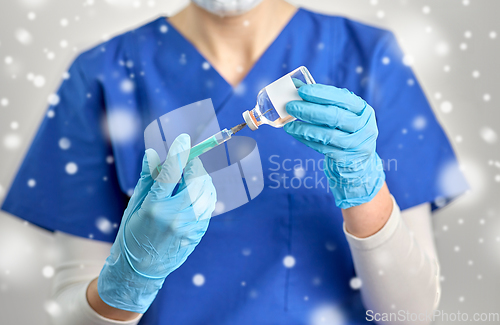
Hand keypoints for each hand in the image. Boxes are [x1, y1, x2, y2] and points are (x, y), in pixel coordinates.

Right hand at [97, 134, 216, 312]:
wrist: (139, 271)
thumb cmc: (132, 234)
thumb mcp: (134, 205)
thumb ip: (147, 179)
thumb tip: (153, 154)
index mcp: (154, 207)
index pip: (170, 172)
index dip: (179, 152)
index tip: (185, 139)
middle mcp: (174, 217)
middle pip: (196, 180)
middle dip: (195, 165)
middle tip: (190, 160)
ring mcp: (189, 227)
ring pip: (207, 193)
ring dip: (203, 179)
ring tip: (193, 176)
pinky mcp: (197, 234)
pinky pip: (208, 207)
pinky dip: (205, 195)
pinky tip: (197, 192)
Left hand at [284, 84, 384, 208]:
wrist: (358, 162)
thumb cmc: (344, 130)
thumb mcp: (341, 113)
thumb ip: (322, 100)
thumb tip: (295, 86)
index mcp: (363, 110)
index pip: (343, 98)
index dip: (322, 94)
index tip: (302, 90)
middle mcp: (364, 126)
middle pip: (335, 116)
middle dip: (310, 110)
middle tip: (290, 106)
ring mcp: (357, 144)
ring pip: (328, 135)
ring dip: (305, 128)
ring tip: (289, 124)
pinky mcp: (346, 159)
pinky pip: (323, 148)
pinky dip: (306, 140)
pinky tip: (295, 133)